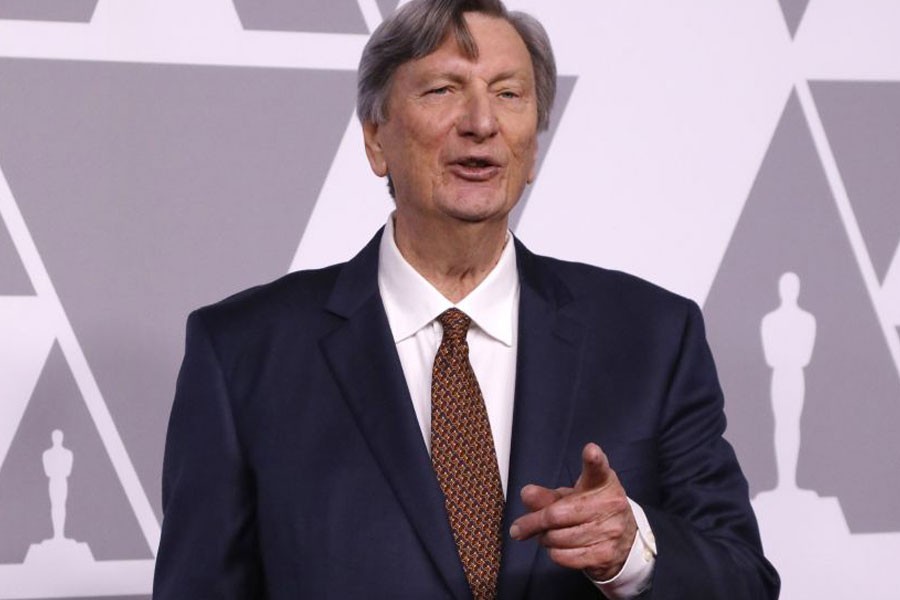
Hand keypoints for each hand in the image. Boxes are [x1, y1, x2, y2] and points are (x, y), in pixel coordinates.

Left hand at [509, 443, 637, 580]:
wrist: (624, 541)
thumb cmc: (591, 511)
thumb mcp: (571, 496)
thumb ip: (547, 496)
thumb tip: (527, 494)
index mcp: (602, 482)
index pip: (598, 469)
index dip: (593, 459)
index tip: (590, 451)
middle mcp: (610, 503)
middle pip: (557, 513)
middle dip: (533, 522)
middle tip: (519, 528)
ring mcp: (610, 530)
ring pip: (557, 537)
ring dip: (545, 539)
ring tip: (548, 535)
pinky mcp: (606, 554)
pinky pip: (564, 556)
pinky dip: (554, 553)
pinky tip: (558, 548)